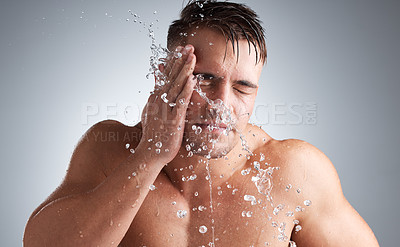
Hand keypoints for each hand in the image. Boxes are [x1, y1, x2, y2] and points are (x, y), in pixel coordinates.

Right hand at [137, 45, 196, 163]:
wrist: (150, 153)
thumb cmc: (153, 134)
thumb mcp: (151, 111)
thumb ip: (155, 95)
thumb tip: (155, 84)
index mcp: (155, 97)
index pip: (165, 75)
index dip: (173, 61)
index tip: (181, 49)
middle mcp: (159, 100)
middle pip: (170, 76)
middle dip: (180, 60)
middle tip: (189, 46)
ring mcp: (165, 110)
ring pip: (176, 86)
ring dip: (184, 70)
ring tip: (192, 57)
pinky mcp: (173, 120)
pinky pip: (180, 102)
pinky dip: (186, 90)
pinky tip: (192, 80)